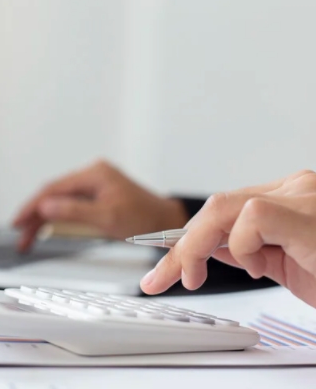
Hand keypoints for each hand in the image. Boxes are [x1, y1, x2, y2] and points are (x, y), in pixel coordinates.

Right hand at [12, 160, 188, 251]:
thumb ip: (75, 211)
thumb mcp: (108, 217)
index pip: (53, 188)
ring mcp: (94, 184)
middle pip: (53, 194)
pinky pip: (69, 205)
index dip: (32, 206)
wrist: (167, 222)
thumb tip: (45, 206)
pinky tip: (44, 229)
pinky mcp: (96, 195)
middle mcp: (92, 175)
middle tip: (19, 236)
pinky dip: (56, 218)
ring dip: (42, 219)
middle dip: (33, 216)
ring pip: (59, 200)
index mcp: (94, 174)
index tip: (17, 222)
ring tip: (27, 239)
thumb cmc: (145, 219)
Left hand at [141, 170, 315, 308]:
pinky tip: (254, 266)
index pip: (223, 210)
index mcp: (288, 200)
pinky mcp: (306, 212)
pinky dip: (239, 245)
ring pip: (222, 207)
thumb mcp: (287, 265)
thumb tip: (209, 249)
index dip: (188, 235)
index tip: (166, 261)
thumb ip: (250, 250)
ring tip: (192, 276)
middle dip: (181, 245)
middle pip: (216, 207)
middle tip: (164, 277)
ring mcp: (302, 196)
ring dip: (195, 246)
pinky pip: (251, 217)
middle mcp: (294, 189)